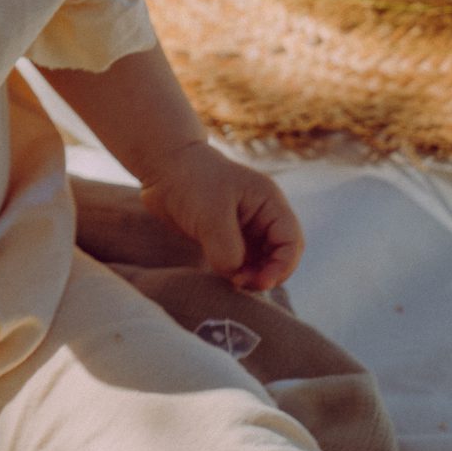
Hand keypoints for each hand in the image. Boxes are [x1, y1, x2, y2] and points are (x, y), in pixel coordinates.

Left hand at [138, 141, 304, 291]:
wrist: (160, 167)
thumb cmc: (189, 181)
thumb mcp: (211, 216)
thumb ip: (228, 250)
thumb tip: (234, 275)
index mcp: (268, 203)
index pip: (291, 241)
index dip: (282, 266)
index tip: (262, 282)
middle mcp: (261, 216)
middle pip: (279, 255)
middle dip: (267, 274)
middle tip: (241, 283)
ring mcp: (244, 227)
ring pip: (260, 261)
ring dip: (251, 276)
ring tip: (231, 280)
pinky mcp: (225, 236)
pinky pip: (240, 262)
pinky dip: (236, 272)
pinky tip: (224, 276)